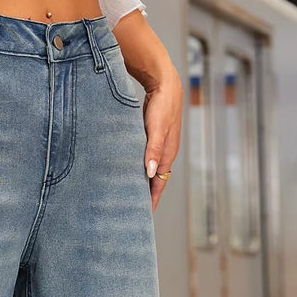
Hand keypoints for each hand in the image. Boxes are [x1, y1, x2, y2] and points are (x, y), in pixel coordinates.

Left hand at [142, 63, 182, 210]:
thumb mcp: (156, 127)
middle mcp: (164, 152)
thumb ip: (152, 149)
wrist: (165, 82)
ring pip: (150, 169)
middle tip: (134, 208)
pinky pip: (146, 158)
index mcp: (167, 153)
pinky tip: (130, 169)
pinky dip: (140, 167)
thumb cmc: (162, 104)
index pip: (159, 183)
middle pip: (156, 179)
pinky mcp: (152, 137)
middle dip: (147, 194)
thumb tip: (150, 173)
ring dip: (143, 181)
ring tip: (131, 193)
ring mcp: (159, 145)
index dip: (152, 199)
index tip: (144, 214)